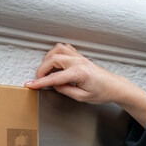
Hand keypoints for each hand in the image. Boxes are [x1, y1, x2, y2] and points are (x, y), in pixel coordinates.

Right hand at [25, 43, 145, 127]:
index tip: (31, 85)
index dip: (40, 82)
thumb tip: (54, 85)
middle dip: (42, 70)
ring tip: (46, 71)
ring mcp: (79, 57)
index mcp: (79, 73)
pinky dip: (56, 53)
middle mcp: (79, 62)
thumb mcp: (82, 97)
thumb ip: (65, 91)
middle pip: (53, 59)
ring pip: (57, 50)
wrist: (114, 86)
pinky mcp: (80, 56)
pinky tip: (55, 62)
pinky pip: (64, 48)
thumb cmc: (102, 93)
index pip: (55, 78)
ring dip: (48, 59)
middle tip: (39, 80)